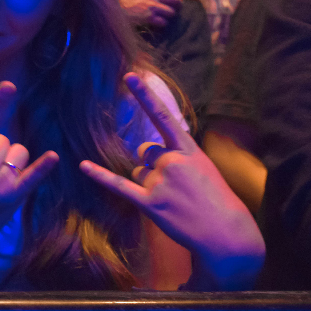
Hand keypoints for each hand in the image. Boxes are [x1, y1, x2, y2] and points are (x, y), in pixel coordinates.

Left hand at [79, 73, 264, 289]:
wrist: (226, 234)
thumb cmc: (215, 200)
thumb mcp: (203, 168)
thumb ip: (177, 155)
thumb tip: (148, 153)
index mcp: (189, 150)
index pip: (163, 118)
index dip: (145, 96)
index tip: (130, 77)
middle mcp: (173, 162)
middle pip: (144, 152)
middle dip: (152, 165)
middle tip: (175, 186)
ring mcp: (161, 182)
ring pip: (137, 172)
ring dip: (147, 184)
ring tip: (172, 200)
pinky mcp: (151, 203)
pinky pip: (119, 184)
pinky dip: (100, 175)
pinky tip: (83, 166)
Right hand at [117, 0, 181, 27]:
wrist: (112, 7)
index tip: (174, 1)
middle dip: (177, 6)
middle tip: (174, 10)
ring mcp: (152, 5)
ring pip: (171, 12)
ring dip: (168, 16)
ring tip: (162, 18)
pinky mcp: (149, 17)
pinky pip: (163, 22)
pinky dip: (161, 24)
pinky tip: (156, 23)